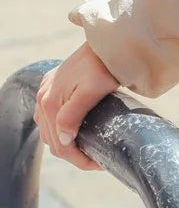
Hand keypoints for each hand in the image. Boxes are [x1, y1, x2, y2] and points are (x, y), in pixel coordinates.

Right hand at [33, 43, 120, 171]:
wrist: (107, 43)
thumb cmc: (104, 66)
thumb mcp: (92, 91)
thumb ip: (73, 114)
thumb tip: (63, 140)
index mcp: (50, 102)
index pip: (60, 144)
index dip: (79, 159)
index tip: (99, 164)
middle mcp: (42, 97)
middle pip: (52, 139)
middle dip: (73, 154)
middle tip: (96, 160)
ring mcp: (45, 90)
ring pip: (48, 129)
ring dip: (64, 143)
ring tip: (86, 148)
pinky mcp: (51, 85)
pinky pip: (48, 115)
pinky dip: (58, 128)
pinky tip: (72, 131)